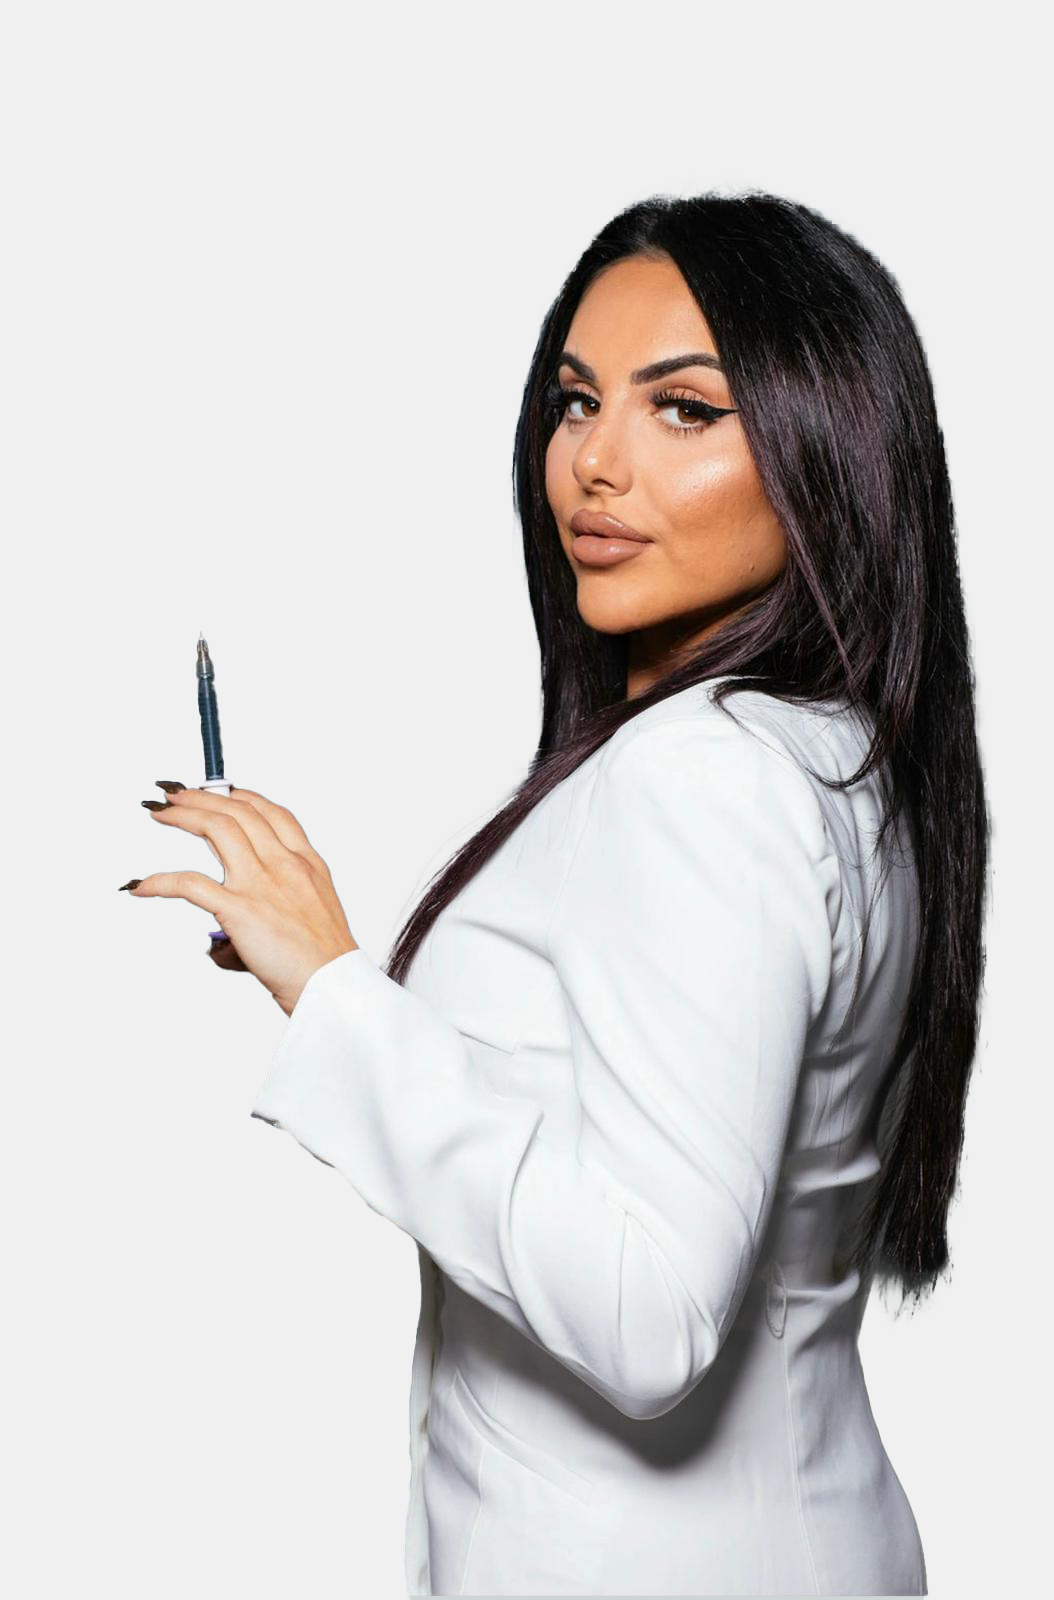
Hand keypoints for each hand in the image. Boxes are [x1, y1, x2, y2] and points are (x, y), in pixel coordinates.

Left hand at [123, 783, 357, 1015]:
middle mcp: (285, 864)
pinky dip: (160, 881)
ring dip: (183, 816)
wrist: (330, 984)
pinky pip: (190, 884)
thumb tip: (234, 926)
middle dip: (201, 797)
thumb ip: (282, 899)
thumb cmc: (323, 958)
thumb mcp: (317, 910)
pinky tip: (142, 886)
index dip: (242, 795)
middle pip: (239, 812)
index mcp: (306, 862)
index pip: (272, 813)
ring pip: (217, 829)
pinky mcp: (240, 909)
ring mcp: (262, 884)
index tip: (220, 790)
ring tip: (160, 815)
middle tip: (175, 795)